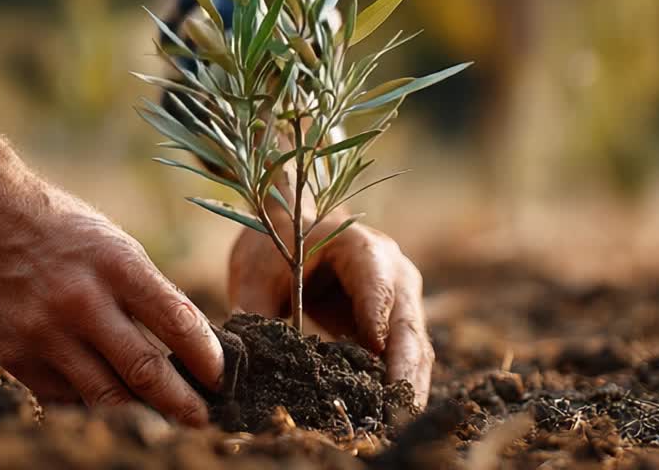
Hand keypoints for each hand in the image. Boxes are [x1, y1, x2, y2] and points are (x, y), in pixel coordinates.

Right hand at [0, 181, 222, 424]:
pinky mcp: (15, 356)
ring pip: (104, 396)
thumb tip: (193, 342)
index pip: (176, 322)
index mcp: (117, 265)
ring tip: (164, 425)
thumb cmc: (61, 231)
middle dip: (181, 404)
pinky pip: (64, 396)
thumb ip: (149, 293)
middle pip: (144, 371)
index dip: (206, 358)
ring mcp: (45, 333)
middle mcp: (82, 301)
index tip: (221, 379)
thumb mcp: (114, 245)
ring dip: (140, 415)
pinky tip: (110, 404)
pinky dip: (91, 403)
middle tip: (202, 421)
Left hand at [227, 216, 432, 405]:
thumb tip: (244, 360)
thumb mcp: (257, 272)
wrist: (290, 234)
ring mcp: (400, 300)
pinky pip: (405, 358)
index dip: (376, 313)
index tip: (373, 348)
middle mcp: (392, 272)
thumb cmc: (277, 247)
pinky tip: (385, 416)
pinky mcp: (395, 326)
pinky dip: (398, 387)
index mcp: (360, 248)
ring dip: (407, 386)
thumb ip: (254, 311)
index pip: (376, 282)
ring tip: (393, 423)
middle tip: (396, 408)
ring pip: (414, 347)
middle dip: (404, 368)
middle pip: (406, 323)